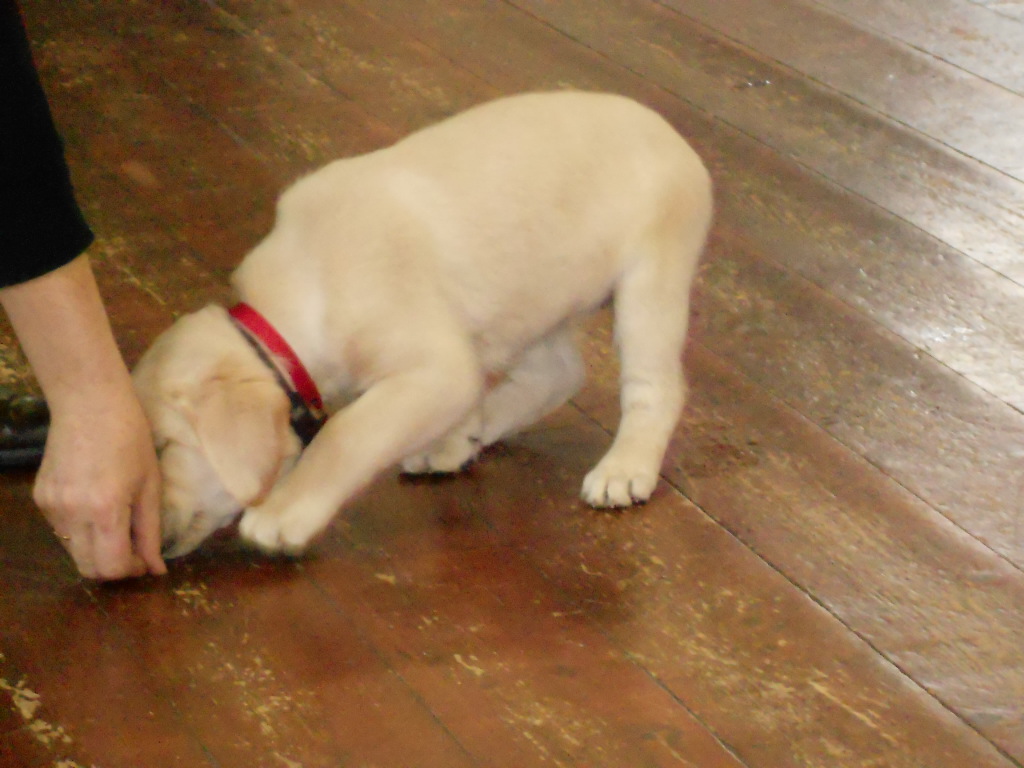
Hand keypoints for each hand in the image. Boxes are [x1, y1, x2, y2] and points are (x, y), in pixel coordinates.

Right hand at [0, 254, 166, 579]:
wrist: (90, 403)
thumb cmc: (130, 437)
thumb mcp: (150, 484)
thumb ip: (151, 532)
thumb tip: (155, 570)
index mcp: (105, 510)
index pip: (111, 568)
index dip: (131, 571)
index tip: (146, 560)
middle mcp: (72, 514)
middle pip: (89, 568)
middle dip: (115, 566)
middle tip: (135, 549)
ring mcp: (52, 508)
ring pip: (74, 552)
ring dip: (98, 549)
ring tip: (119, 522)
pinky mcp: (41, 499)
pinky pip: (63, 532)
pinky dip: (83, 531)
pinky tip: (98, 505)